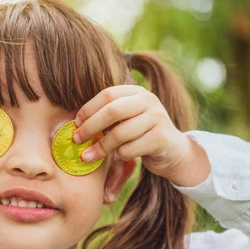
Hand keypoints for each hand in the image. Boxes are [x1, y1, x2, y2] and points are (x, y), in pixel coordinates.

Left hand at [72, 85, 192, 178]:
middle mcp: (149, 101)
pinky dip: (120, 155)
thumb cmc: (141, 134)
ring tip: (88, 156)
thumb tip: (77, 125)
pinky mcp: (161, 139)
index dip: (88, 109)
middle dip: (90, 127)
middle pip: (112, 111)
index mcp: (137, 92)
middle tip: (77, 140)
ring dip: (100, 147)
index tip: (76, 124)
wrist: (174, 151)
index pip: (107, 94)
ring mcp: (157, 118)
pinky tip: (121, 156)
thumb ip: (108, 117)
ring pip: (120, 133)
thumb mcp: (127, 119)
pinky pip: (130, 149)